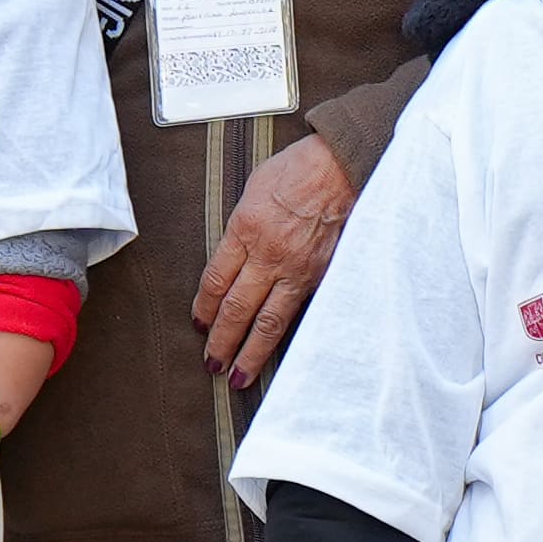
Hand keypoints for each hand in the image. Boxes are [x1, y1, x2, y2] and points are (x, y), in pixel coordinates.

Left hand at [198, 132, 356, 385]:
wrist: (343, 166)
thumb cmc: (298, 169)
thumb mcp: (254, 189)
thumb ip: (241, 227)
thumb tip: (233, 255)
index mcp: (244, 229)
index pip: (215, 282)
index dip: (203, 308)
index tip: (199, 323)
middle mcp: (268, 254)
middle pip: (236, 309)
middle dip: (220, 340)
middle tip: (211, 362)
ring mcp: (297, 268)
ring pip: (268, 322)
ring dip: (250, 353)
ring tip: (237, 375)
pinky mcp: (323, 275)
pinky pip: (299, 312)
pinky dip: (286, 336)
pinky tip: (280, 351)